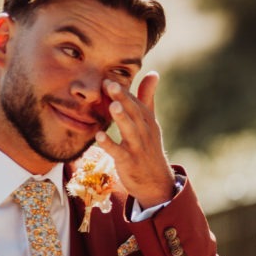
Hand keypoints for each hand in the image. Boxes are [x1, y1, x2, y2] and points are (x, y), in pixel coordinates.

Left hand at [94, 73, 176, 207]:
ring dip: (121, 118)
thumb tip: (153, 73)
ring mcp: (137, 147)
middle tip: (108, 84)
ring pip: (130, 130)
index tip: (109, 77)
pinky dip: (110, 144)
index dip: (124, 92)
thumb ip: (147, 98)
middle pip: (134, 113)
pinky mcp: (129, 162)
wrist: (156, 182)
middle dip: (123, 99)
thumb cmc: (149, 148)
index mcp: (148, 121)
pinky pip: (119, 152)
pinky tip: (99, 135)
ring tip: (112, 106)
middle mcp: (144, 132)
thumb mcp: (150, 122)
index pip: (137, 103)